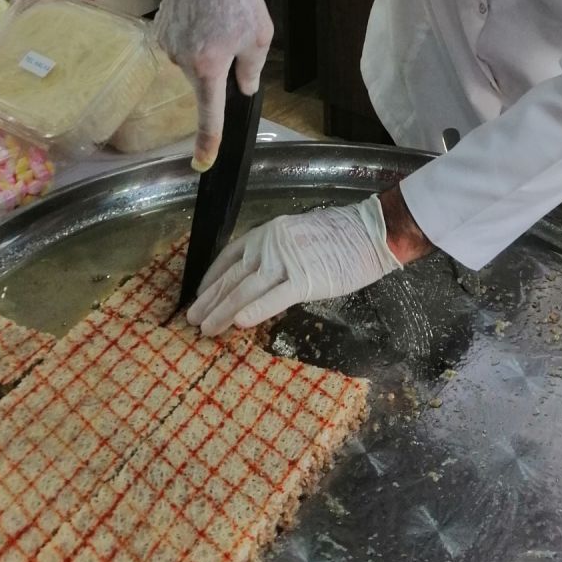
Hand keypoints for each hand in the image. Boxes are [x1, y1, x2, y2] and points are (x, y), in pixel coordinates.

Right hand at [153, 0, 271, 171]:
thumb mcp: (259, 36)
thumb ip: (251, 70)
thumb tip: (243, 89)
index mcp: (209, 67)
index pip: (210, 115)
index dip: (208, 142)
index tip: (202, 163)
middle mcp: (183, 62)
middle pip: (204, 83)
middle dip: (219, 71)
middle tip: (233, 36)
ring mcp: (168, 47)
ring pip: (192, 65)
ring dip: (206, 52)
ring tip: (217, 19)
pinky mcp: (159, 32)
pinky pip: (180, 47)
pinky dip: (193, 38)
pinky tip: (201, 16)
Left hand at [188, 195, 401, 335]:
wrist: (369, 232)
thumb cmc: (340, 236)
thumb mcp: (297, 237)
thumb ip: (275, 255)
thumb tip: (256, 279)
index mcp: (267, 233)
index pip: (228, 257)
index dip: (211, 279)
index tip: (200, 295)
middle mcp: (269, 244)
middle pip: (231, 277)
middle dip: (209, 300)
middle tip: (192, 319)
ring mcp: (286, 261)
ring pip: (244, 290)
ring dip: (221, 311)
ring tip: (206, 329)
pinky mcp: (305, 279)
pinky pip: (274, 297)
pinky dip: (254, 310)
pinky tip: (238, 324)